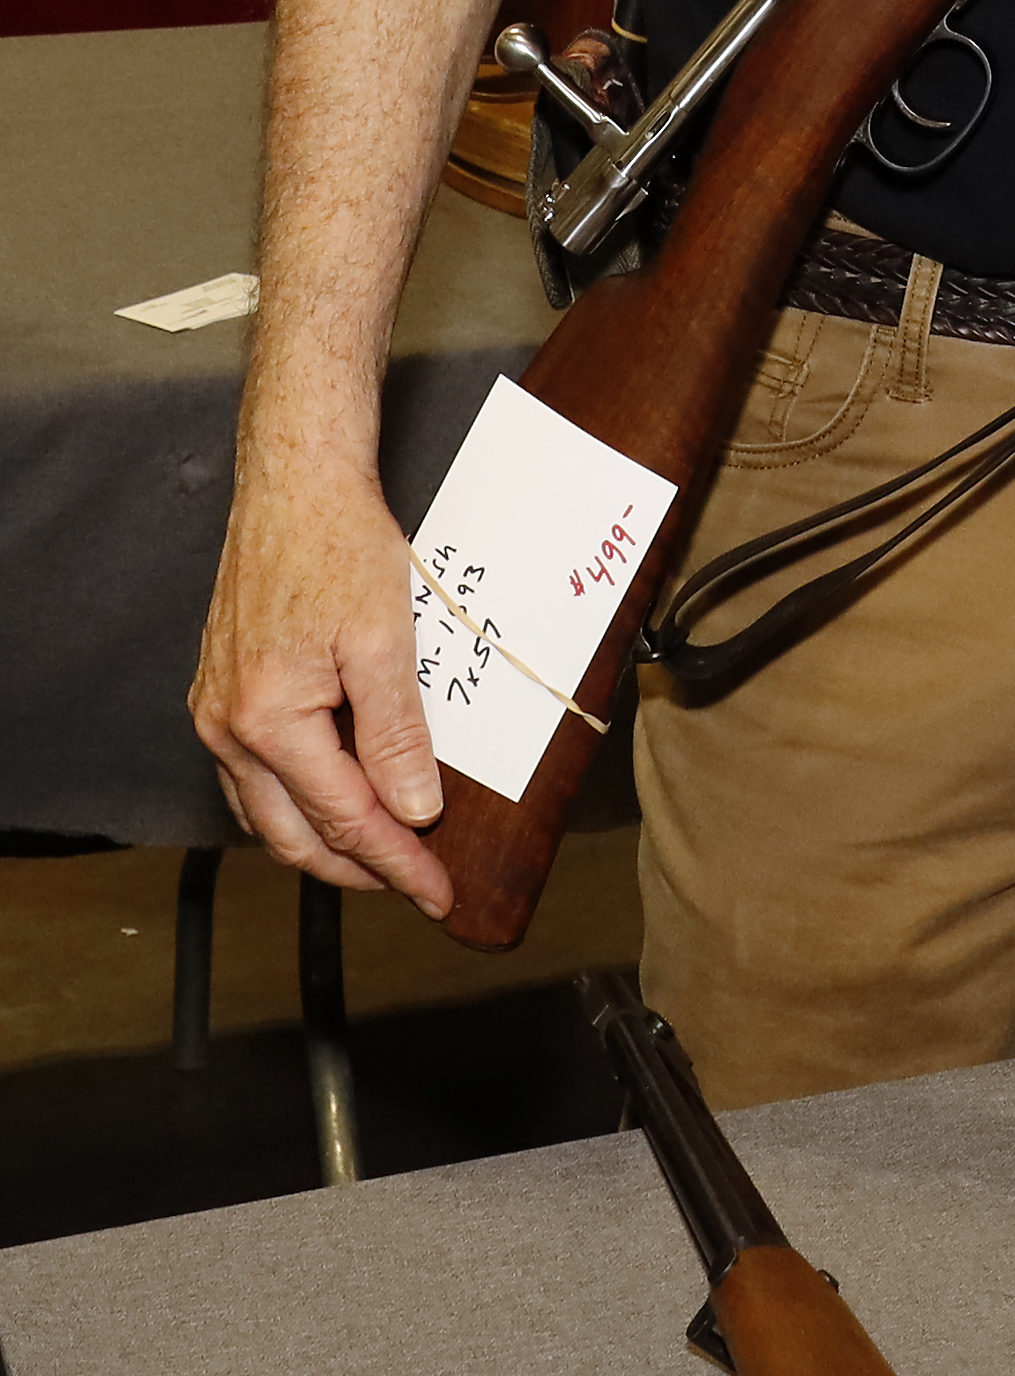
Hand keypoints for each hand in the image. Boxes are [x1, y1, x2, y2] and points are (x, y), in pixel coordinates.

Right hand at [192, 464, 450, 909]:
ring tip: (382, 852)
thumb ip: (396, 733)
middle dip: (359, 868)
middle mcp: (227, 727)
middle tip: (416, 882)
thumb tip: (413, 809)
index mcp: (267, 720)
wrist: (295, 483)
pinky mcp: (220, 692)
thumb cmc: (338, 545)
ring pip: (268, 814)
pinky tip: (333, 797)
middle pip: (295, 836)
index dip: (397, 862)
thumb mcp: (385, 639)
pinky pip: (254, 777)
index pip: (344, 820)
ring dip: (324, 842)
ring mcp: (216, 711)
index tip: (438, 892)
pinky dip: (297, 802)